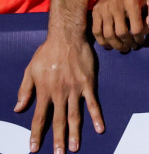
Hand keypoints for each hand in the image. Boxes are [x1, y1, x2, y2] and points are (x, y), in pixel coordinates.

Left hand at [15, 33, 102, 152]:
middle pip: (58, 121)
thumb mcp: (30, 70)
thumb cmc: (47, 52)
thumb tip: (18, 108)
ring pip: (75, 115)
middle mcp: (59, 93)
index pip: (39, 118)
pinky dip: (96, 116)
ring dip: (75, 133)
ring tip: (74, 147)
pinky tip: (100, 128)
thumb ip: (25, 90)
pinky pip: (93, 102)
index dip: (36, 134)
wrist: (67, 36)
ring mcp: (75, 89)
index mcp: (44, 91)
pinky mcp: (88, 83)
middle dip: (58, 139)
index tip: (34, 149)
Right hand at [90, 0, 148, 53]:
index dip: (139, 38)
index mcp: (132, 2)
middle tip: (132, 46)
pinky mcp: (95, 12)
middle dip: (128, 43)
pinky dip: (102, 42)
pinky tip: (110, 45)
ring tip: (123, 48)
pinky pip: (96, 32)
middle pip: (121, 33)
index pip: (136, 28)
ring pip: (108, 35)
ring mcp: (104, 9)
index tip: (141, 41)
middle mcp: (116, 5)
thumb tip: (148, 27)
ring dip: (116, 45)